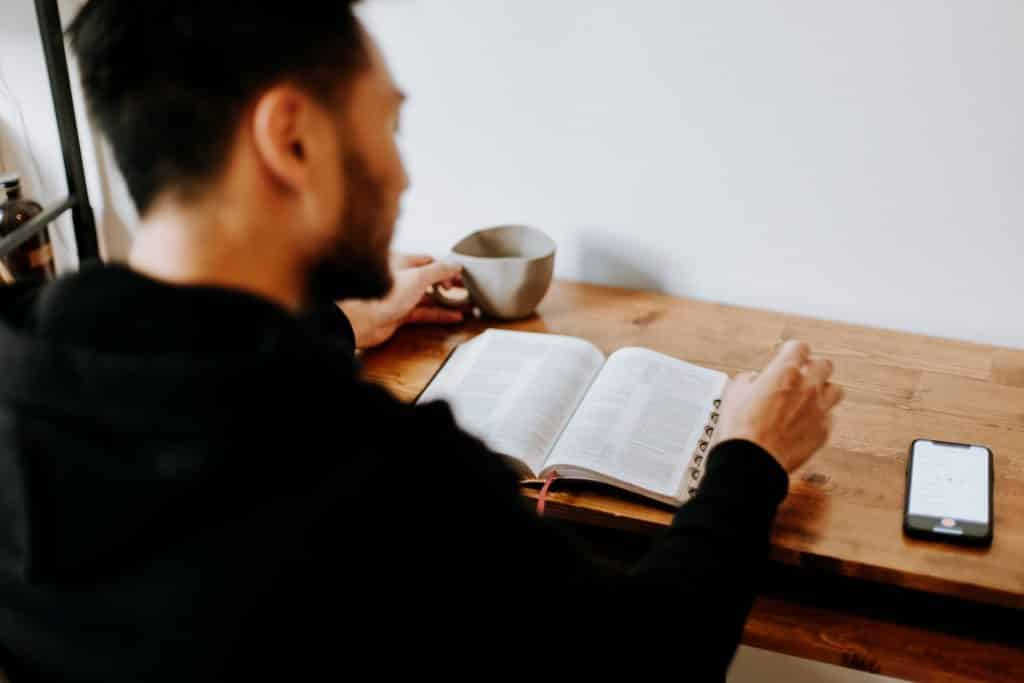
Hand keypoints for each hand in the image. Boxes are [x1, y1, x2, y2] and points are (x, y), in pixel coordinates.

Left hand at [338, 253, 464, 348]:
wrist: (360, 321)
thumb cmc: (382, 294)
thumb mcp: (417, 277)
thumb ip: (439, 270)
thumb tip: (456, 264)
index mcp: (401, 262)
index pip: (429, 261)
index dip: (445, 268)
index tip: (461, 275)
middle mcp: (399, 278)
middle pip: (430, 280)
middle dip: (450, 286)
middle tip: (468, 290)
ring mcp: (399, 298)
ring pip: (428, 298)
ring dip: (447, 302)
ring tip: (467, 305)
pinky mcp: (399, 315)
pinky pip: (424, 313)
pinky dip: (439, 315)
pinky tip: (454, 317)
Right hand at [716, 340, 843, 472]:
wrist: (753, 460)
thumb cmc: (742, 428)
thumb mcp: (734, 393)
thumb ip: (749, 380)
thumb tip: (754, 380)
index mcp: (785, 372)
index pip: (800, 347)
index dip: (793, 350)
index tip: (788, 353)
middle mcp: (807, 387)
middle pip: (825, 364)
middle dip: (814, 367)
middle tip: (803, 373)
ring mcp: (819, 410)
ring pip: (836, 389)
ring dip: (824, 390)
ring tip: (811, 396)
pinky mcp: (823, 431)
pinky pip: (830, 417)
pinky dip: (820, 417)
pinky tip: (807, 421)